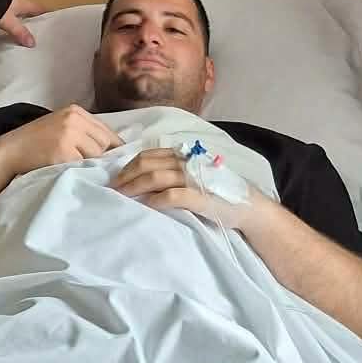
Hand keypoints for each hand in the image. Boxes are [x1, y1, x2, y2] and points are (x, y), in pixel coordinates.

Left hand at [0, 0, 42, 47]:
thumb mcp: (10, 22)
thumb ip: (20, 32)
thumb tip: (32, 42)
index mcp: (25, 3)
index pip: (40, 9)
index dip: (46, 14)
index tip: (52, 20)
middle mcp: (18, 1)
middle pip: (30, 11)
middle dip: (34, 20)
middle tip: (39, 31)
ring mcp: (8, 2)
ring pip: (19, 12)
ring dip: (22, 21)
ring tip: (24, 32)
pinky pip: (9, 14)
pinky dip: (11, 21)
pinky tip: (9, 28)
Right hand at [0, 104, 121, 179]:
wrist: (9, 151)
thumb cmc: (35, 143)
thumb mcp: (61, 127)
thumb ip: (83, 132)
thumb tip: (113, 150)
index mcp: (75, 111)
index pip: (107, 131)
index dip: (112, 148)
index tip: (113, 160)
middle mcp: (74, 119)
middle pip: (105, 143)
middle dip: (101, 157)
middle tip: (91, 167)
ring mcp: (69, 134)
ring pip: (97, 155)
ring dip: (90, 165)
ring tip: (74, 168)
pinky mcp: (63, 151)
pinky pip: (83, 166)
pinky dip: (79, 172)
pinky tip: (66, 171)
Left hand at [110, 148, 269, 227]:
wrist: (249, 207)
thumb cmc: (219, 192)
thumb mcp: (196, 175)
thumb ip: (175, 171)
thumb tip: (143, 177)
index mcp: (185, 155)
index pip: (149, 155)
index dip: (128, 166)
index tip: (116, 178)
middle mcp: (188, 162)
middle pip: (147, 164)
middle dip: (126, 176)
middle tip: (113, 189)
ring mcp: (194, 179)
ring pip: (156, 177)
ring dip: (134, 187)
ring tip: (121, 197)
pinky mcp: (201, 197)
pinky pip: (173, 196)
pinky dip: (156, 200)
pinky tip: (146, 206)